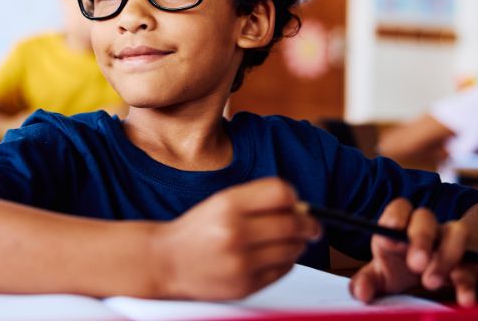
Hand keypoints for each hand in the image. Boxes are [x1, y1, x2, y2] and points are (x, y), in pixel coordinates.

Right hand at [151, 178, 319, 299]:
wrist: (167, 262)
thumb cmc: (197, 231)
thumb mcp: (221, 203)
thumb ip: (257, 199)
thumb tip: (300, 207)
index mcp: (227, 205)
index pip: (280, 193)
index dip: (294, 197)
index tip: (296, 203)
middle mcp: (234, 232)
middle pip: (293, 224)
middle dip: (308, 224)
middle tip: (311, 226)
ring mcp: (240, 262)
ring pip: (292, 249)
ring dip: (297, 244)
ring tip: (286, 242)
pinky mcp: (245, 285)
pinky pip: (283, 270)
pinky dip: (284, 262)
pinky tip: (270, 257)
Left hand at [349, 198, 475, 306]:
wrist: (431, 272)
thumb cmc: (398, 267)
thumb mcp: (381, 274)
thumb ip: (367, 281)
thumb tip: (360, 291)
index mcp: (400, 224)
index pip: (399, 207)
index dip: (395, 217)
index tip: (389, 234)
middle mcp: (426, 227)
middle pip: (425, 219)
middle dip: (420, 238)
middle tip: (415, 263)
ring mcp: (449, 241)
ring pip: (454, 236)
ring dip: (445, 258)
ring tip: (430, 282)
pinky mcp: (467, 263)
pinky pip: (470, 268)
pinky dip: (467, 284)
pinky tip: (465, 299)